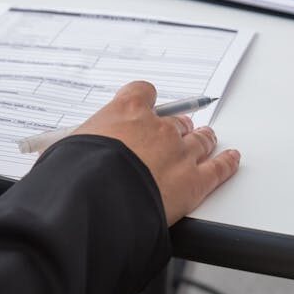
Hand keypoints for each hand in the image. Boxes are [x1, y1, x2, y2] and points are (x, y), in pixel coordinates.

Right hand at [73, 81, 240, 224]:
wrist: (98, 201)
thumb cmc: (76, 174)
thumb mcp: (65, 150)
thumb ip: (76, 147)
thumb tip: (62, 159)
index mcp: (126, 112)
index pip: (143, 93)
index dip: (146, 101)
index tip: (145, 106)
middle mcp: (158, 127)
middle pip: (176, 120)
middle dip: (177, 127)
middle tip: (176, 132)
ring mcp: (180, 153)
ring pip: (200, 140)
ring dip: (202, 139)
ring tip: (207, 139)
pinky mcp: (195, 182)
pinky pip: (218, 168)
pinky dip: (227, 163)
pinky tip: (231, 159)